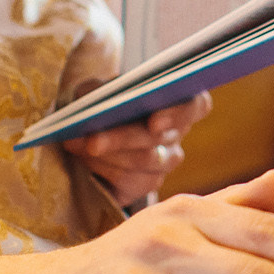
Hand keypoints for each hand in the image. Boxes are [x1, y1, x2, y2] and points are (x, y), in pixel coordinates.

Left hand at [60, 92, 214, 209]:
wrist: (83, 133)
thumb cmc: (97, 103)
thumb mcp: (94, 89)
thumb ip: (97, 90)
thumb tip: (94, 101)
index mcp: (176, 100)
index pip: (197, 104)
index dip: (178, 113)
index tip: (154, 122)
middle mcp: (176, 132)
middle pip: (161, 137)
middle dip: (123, 138)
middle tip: (93, 140)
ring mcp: (165, 161)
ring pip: (145, 161)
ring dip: (108, 153)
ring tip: (76, 145)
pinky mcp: (146, 184)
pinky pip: (131, 181)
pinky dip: (103, 169)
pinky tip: (84, 161)